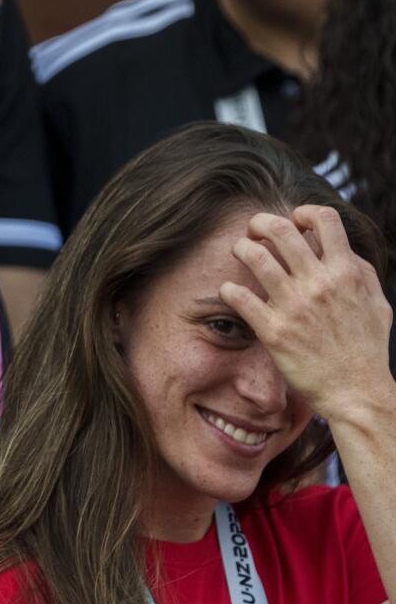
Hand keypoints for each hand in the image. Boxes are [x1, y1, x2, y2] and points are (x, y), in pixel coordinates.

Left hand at [219, 206, 392, 422]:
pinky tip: (230, 292)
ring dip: (241, 248)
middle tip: (253, 231)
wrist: (356, 391)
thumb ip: (359, 270)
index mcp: (345, 273)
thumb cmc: (366, 347)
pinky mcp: (273, 331)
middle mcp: (318, 284)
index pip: (323, 219)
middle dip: (260, 222)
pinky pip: (238, 297)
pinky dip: (228, 289)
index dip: (303, 212)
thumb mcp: (376, 303)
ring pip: (254, 256)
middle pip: (280, 230)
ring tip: (239, 252)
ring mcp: (294, 306)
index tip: (294, 222)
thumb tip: (338, 246)